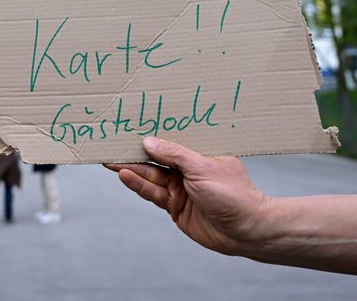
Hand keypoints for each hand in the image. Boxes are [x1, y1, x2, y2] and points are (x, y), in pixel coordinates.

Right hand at [106, 137, 268, 255]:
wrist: (245, 231)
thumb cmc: (233, 194)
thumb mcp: (202, 167)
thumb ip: (174, 154)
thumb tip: (149, 141)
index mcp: (200, 152)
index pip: (172, 139)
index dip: (153, 132)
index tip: (132, 124)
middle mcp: (188, 169)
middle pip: (156, 158)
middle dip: (135, 152)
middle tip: (112, 143)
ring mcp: (181, 188)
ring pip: (151, 176)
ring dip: (131, 169)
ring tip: (111, 160)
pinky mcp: (175, 207)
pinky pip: (153, 193)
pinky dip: (138, 185)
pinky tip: (124, 175)